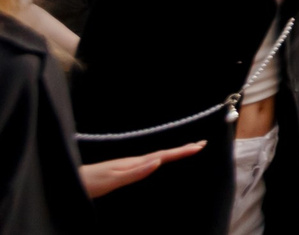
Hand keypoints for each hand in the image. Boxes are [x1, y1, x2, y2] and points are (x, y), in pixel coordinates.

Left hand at [81, 140, 205, 196]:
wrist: (69, 182)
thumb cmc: (90, 183)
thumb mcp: (113, 180)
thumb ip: (135, 172)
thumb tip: (158, 162)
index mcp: (134, 163)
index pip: (162, 156)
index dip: (181, 151)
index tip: (200, 145)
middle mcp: (133, 162)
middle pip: (161, 154)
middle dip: (181, 149)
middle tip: (200, 144)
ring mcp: (127, 165)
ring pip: (155, 157)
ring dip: (172, 153)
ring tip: (185, 150)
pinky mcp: (122, 171)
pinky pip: (147, 163)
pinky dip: (159, 160)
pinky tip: (158, 162)